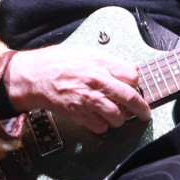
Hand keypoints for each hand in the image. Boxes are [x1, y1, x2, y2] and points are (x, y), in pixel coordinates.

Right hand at [4, 46, 151, 134]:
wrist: (34, 77)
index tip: (136, 86)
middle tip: (145, 113)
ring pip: (117, 117)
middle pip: (130, 98)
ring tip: (116, 113)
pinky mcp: (79, 116)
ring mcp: (88, 101)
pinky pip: (101, 127)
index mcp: (100, 64)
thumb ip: (109, 61)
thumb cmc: (57, 62)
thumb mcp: (86, 52)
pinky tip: (99, 117)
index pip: (133, 76)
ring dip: (120, 118)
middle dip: (142, 108)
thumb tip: (130, 69)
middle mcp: (97, 83)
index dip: (136, 83)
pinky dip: (103, 125)